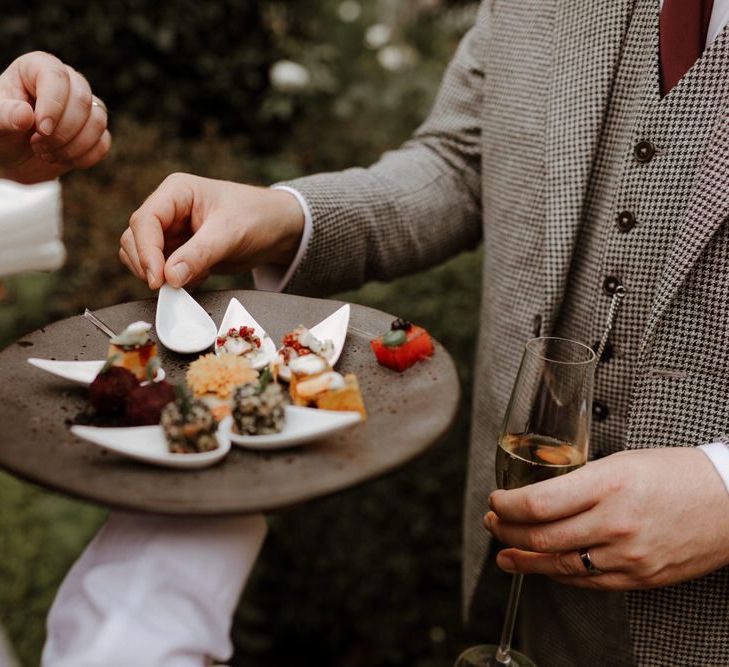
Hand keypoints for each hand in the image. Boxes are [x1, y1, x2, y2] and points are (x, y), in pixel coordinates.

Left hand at [0, 51, 110, 182]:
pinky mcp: (95, 131)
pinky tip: (62, 159)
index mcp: (37, 69)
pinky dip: (83, 157)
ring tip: (46, 154)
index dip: (53, 104)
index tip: (41, 130)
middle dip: (63, 131)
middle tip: (37, 146)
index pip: (56, 76)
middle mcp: (66, 83)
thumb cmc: (0, 130)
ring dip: (73, 146)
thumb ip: (4, 116)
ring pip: (97, 121)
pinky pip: (102, 143)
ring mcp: (84, 107)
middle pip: (82, 100)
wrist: (12, 154)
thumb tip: (25, 115)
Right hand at [120, 173, 304, 289]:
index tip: (157, 280)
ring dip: (157, 275)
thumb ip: (199, 254)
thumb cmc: (258, 218)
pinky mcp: (180, 252)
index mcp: (176, 192)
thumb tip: (168, 278)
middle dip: (147, 265)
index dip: (146, 252)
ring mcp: (172, 232)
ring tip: (190, 280)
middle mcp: (168, 210)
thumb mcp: (230, 233)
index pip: (144, 221)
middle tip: (167, 288)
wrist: (279, 230)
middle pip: (135, 239)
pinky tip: (198, 279)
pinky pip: (162, 270)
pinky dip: (172, 281)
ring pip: (142, 257)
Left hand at [485, 447, 728, 589]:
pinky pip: (588, 581)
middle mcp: (615, 522)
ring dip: (525, 560)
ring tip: (506, 553)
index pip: (537, 503)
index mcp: (608, 483)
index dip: (505, 506)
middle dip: (506, 531)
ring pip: (559, 565)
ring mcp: (628, 556)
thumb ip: (581, 480)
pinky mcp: (640, 578)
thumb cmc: (677, 473)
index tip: (495, 500)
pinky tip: (544, 565)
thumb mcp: (622, 461)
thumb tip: (543, 493)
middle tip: (493, 524)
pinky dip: (559, 573)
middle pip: (541, 537)